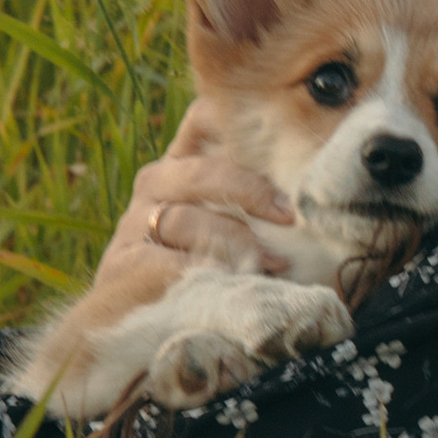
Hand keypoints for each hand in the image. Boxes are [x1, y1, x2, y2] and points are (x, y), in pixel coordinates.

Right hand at [95, 102, 292, 284]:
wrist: (136, 318)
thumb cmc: (203, 264)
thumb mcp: (230, 222)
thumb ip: (256, 201)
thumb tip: (311, 194)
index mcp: (183, 163)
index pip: (204, 119)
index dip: (238, 120)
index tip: (282, 137)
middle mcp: (156, 184)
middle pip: (202, 172)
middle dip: (250, 191)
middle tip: (288, 217)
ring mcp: (136, 222)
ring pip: (186, 218)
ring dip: (235, 241)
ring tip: (272, 263)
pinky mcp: (125, 263)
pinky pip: (168, 262)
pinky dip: (205, 271)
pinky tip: (232, 282)